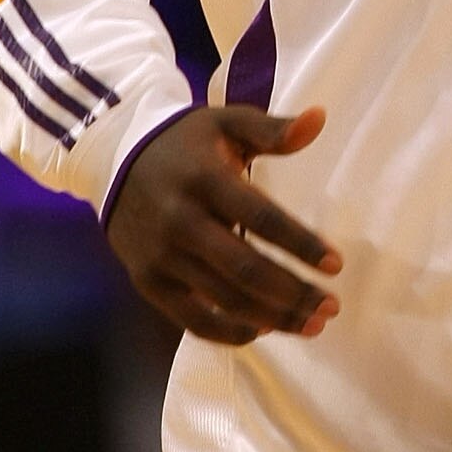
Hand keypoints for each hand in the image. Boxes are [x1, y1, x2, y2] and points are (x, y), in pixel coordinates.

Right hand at [107, 104, 341, 343]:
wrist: (115, 161)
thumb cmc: (186, 144)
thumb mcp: (226, 123)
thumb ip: (272, 129)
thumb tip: (319, 119)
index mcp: (204, 179)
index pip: (261, 218)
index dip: (301, 244)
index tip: (336, 265)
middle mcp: (180, 220)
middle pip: (246, 269)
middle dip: (295, 293)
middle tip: (332, 307)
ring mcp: (161, 256)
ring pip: (225, 300)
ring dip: (274, 318)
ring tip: (313, 325)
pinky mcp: (148, 282)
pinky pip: (193, 321)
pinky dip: (231, 333)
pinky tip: (264, 329)